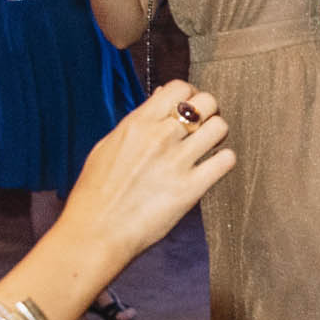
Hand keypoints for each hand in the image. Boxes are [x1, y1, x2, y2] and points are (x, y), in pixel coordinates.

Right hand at [62, 82, 235, 260]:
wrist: (94, 233)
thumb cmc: (95, 192)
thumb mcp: (109, 145)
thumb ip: (138, 120)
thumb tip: (161, 96)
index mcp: (138, 123)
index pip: (179, 87)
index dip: (190, 94)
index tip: (189, 107)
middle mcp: (160, 136)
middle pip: (207, 101)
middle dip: (209, 110)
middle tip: (202, 126)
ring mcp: (177, 161)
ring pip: (220, 127)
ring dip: (218, 135)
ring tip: (207, 147)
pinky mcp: (191, 189)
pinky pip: (226, 161)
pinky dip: (224, 161)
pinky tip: (211, 169)